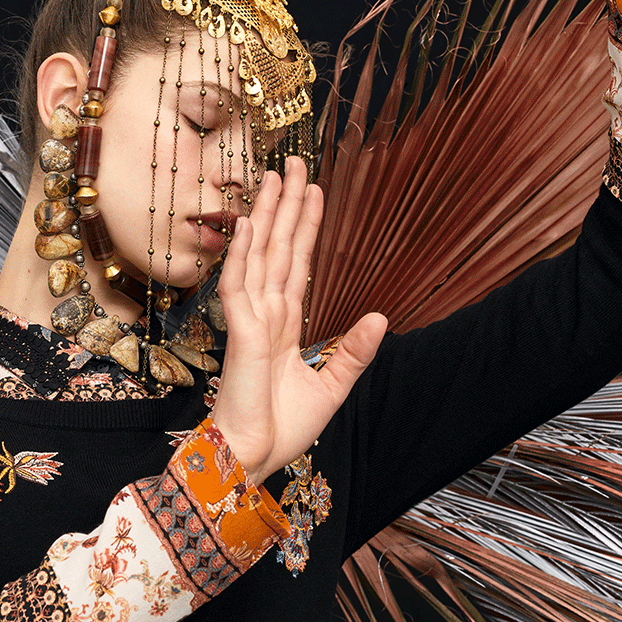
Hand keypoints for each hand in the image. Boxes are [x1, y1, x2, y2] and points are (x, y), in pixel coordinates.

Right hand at [212, 156, 387, 483]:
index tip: (315, 193)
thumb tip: (381, 318)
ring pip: (258, 254)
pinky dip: (243, 253)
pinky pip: (239, 285)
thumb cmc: (282, 428)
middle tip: (295, 164)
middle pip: (278, 247)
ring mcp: (250, 320)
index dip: (305, 227)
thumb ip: (354, 352)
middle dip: (287, 206)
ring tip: (276, 176)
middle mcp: (265, 313)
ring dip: (266, 216)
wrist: (253, 458)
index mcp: (283, 324)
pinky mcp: (240, 333)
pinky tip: (250, 225)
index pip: (296, 263)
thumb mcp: (331, 386)